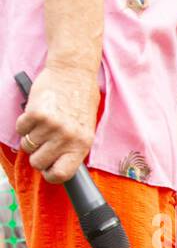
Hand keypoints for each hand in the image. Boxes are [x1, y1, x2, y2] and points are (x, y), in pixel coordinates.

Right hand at [16, 63, 100, 183]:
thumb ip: (73, 147)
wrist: (74, 73)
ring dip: (30, 138)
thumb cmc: (80, 101)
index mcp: (82, 145)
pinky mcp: (36, 113)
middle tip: (42, 144)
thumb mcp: (85, 129)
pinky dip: (24, 124)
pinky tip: (35, 116)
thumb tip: (57, 166)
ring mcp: (51, 125)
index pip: (62, 174)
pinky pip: (20, 129)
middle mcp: (67, 137)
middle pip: (38, 162)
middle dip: (37, 155)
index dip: (51, 175)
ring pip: (27, 146)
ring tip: (42, 126)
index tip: (48, 170)